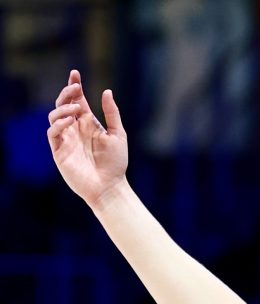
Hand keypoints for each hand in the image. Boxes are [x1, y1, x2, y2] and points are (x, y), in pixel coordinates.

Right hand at [47, 70, 128, 207]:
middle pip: (64, 104)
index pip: (78, 100)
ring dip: (62, 108)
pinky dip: (58, 124)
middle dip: (67, 93)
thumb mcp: (118, 134)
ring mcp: (66, 139)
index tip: (75, 73)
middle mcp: (75, 129)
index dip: (74, 87)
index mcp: (89, 123)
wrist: (110, 186)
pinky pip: (52, 133)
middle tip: (75, 87)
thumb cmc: (116, 162)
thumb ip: (112, 113)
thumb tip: (107, 91)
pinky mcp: (59, 151)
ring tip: (75, 108)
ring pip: (54, 116)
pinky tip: (69, 121)